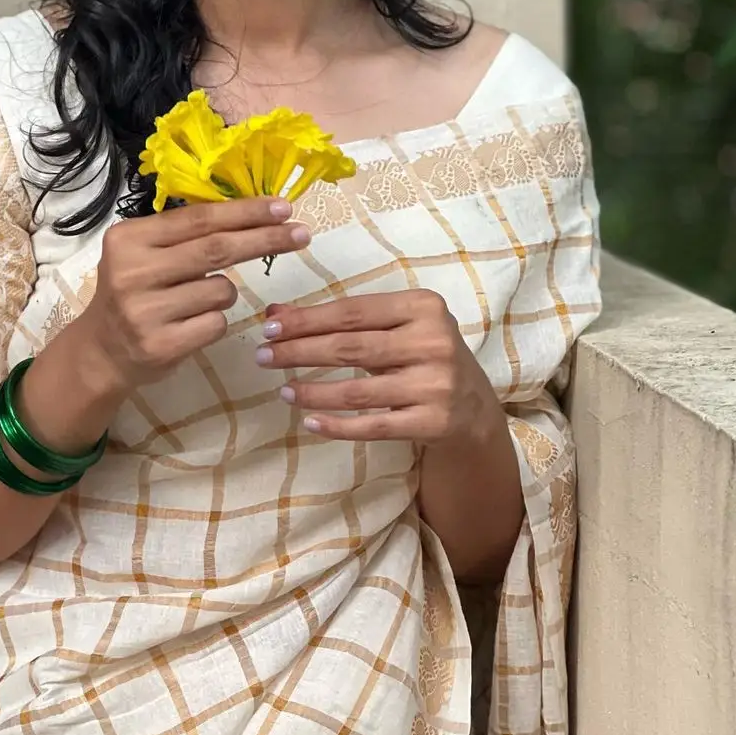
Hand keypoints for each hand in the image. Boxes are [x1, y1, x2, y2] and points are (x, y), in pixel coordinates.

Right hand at [72, 198, 310, 394]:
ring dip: (226, 293)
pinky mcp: (160, 345)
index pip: (199, 219)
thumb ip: (184, 235)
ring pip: (222, 290)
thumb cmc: (134, 294)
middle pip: (217, 249)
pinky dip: (215, 321)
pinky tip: (189, 326)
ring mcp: (145, 311)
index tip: (283, 208)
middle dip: (264, 239)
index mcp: (128, 239)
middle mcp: (132, 272)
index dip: (245, 212)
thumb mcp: (144, 254)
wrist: (101, 352)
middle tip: (300, 234)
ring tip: (197, 301)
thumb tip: (255, 212)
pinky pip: (216, 324)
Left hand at [256, 291, 500, 443]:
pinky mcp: (433, 422)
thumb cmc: (421, 357)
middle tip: (263, 356)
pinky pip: (374, 426)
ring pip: (358, 392)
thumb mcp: (390, 329)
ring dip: (314, 392)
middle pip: (351, 348)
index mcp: (423, 307)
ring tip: (283, 391)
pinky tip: (310, 421)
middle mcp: (434, 343)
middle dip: (300, 352)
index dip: (307, 320)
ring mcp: (436, 385)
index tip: (269, 326)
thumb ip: (338, 320)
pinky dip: (338, 426)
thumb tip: (275, 313)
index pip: (353, 312)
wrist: (472, 408)